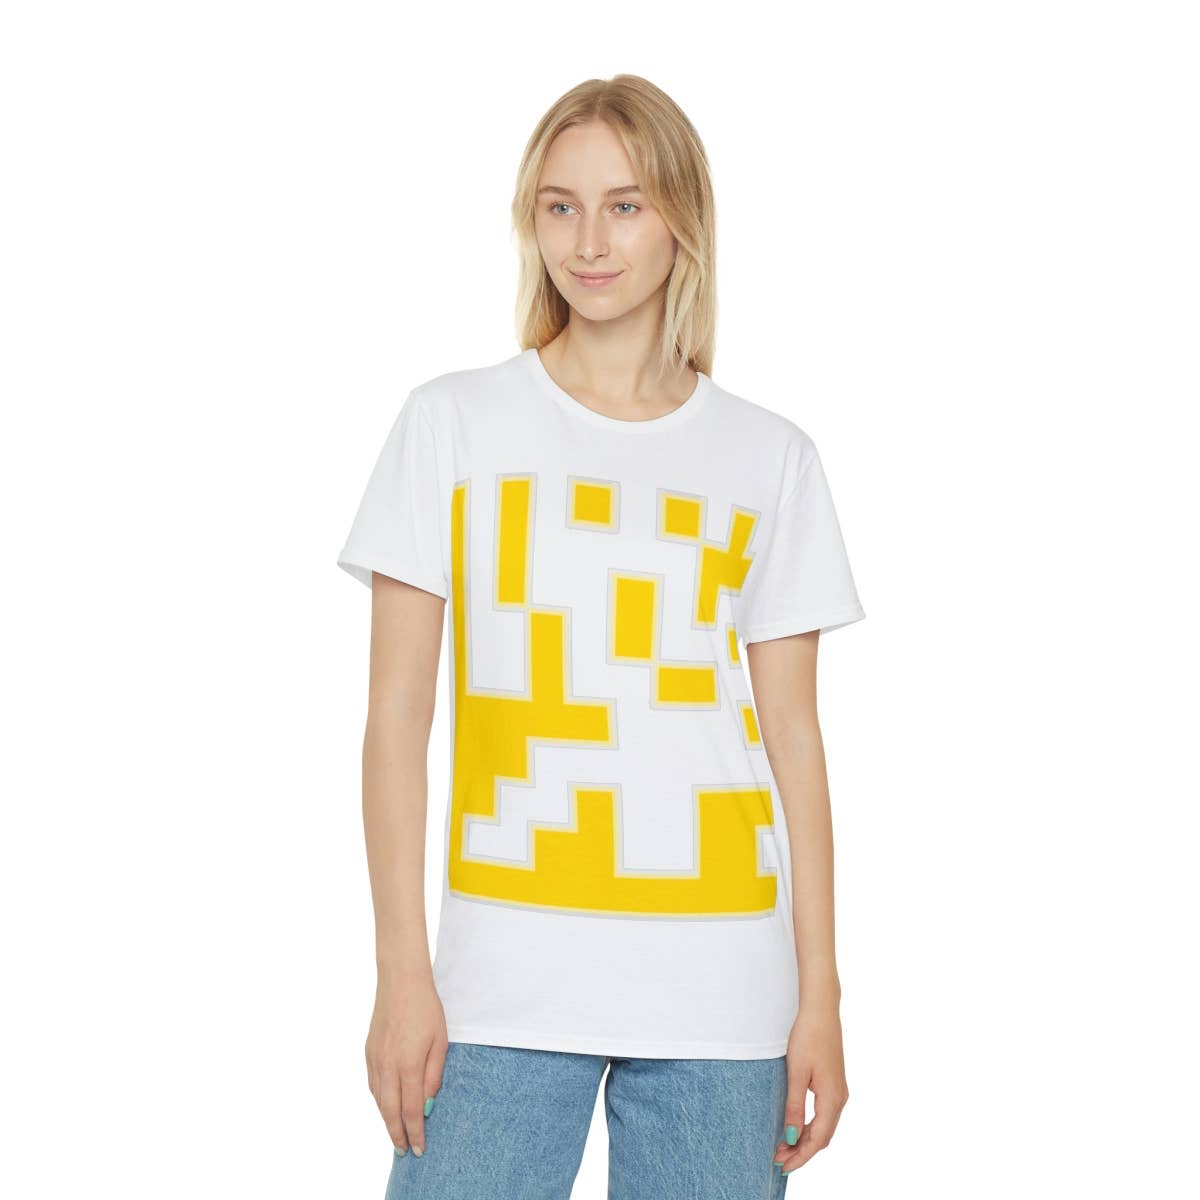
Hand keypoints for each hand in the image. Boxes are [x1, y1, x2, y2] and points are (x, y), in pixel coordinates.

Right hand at [365, 974, 447, 1155]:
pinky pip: (372, 1084)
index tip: (419, 1149)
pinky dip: (379, 1100)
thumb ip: (433, 1075)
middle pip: (389, 1111)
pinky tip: (385, 1105)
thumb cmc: (426, 1008)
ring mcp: (374, 1059)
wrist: (400, 981)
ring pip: (378, 1100)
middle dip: (397, 1134)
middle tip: (404, 1151)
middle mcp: (387, 1066)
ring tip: (395, 1134)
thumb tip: (427, 1104)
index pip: (411, 1110)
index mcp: (408, 1065)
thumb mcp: (440, 1041)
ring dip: (386, 1120)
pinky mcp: (368, 1051)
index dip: (415, 1132)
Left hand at [772, 1005, 849, 1174]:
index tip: (782, 1166)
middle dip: (801, 1151)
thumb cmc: (808, 1037)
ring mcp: (839, 1091)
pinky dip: (810, 1126)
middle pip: (823, 1137)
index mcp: (832, 1098)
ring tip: (783, 1146)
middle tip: (778, 1159)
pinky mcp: (834, 1083)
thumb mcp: (796, 1073)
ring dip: (805, 1139)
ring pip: (824, 1127)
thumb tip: (791, 1137)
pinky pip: (824, 1114)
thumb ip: (794, 1106)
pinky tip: (795, 1127)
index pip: (817, 1139)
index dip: (800, 1156)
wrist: (821, 1011)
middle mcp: (840, 1098)